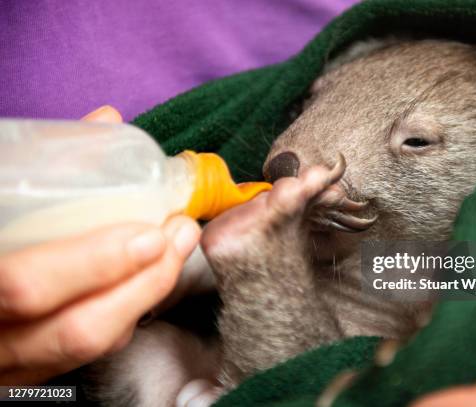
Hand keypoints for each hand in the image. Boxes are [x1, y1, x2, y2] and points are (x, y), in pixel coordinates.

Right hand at [0, 106, 200, 384]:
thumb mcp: (0, 188)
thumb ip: (40, 163)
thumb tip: (106, 122)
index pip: (25, 286)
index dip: (93, 264)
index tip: (149, 234)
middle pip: (75, 330)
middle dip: (143, 285)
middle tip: (179, 237)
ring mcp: (7, 362)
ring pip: (87, 350)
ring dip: (143, 299)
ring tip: (176, 252)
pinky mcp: (26, 373)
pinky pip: (84, 357)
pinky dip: (123, 316)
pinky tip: (146, 283)